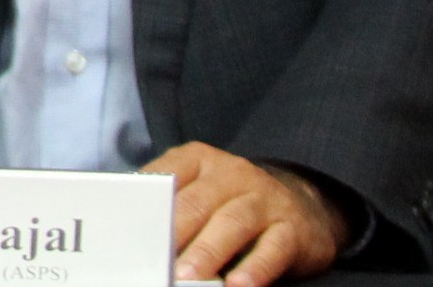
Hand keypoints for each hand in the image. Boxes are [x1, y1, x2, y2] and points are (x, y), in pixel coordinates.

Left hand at [146, 145, 343, 286]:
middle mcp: (231, 173)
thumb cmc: (232, 204)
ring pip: (232, 223)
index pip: (166, 177)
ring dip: (207, 252)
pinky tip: (238, 285)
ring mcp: (264, 198)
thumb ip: (171, 204)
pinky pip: (273, 248)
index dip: (145, 204)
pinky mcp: (291, 228)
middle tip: (154, 261)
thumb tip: (132, 237)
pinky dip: (255, 268)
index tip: (127, 231)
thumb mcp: (201, 192)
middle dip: (173, 233)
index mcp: (199, 159)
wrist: (305, 207)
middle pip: (196, 203)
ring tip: (186, 276)